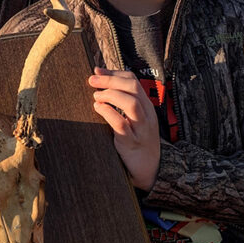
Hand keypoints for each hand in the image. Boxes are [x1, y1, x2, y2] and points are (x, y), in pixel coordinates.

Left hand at [89, 67, 159, 191]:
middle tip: (92, 81)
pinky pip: (121, 125)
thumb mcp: (134, 119)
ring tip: (96, 97)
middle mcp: (146, 115)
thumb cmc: (137, 141)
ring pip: (131, 103)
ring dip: (111, 95)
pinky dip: (108, 113)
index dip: (114, 73)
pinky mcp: (132, 144)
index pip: (133, 80)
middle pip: (132, 87)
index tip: (96, 72)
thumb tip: (98, 79)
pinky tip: (98, 108)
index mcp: (146, 106)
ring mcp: (141, 129)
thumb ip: (120, 101)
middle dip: (111, 80)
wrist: (152, 170)